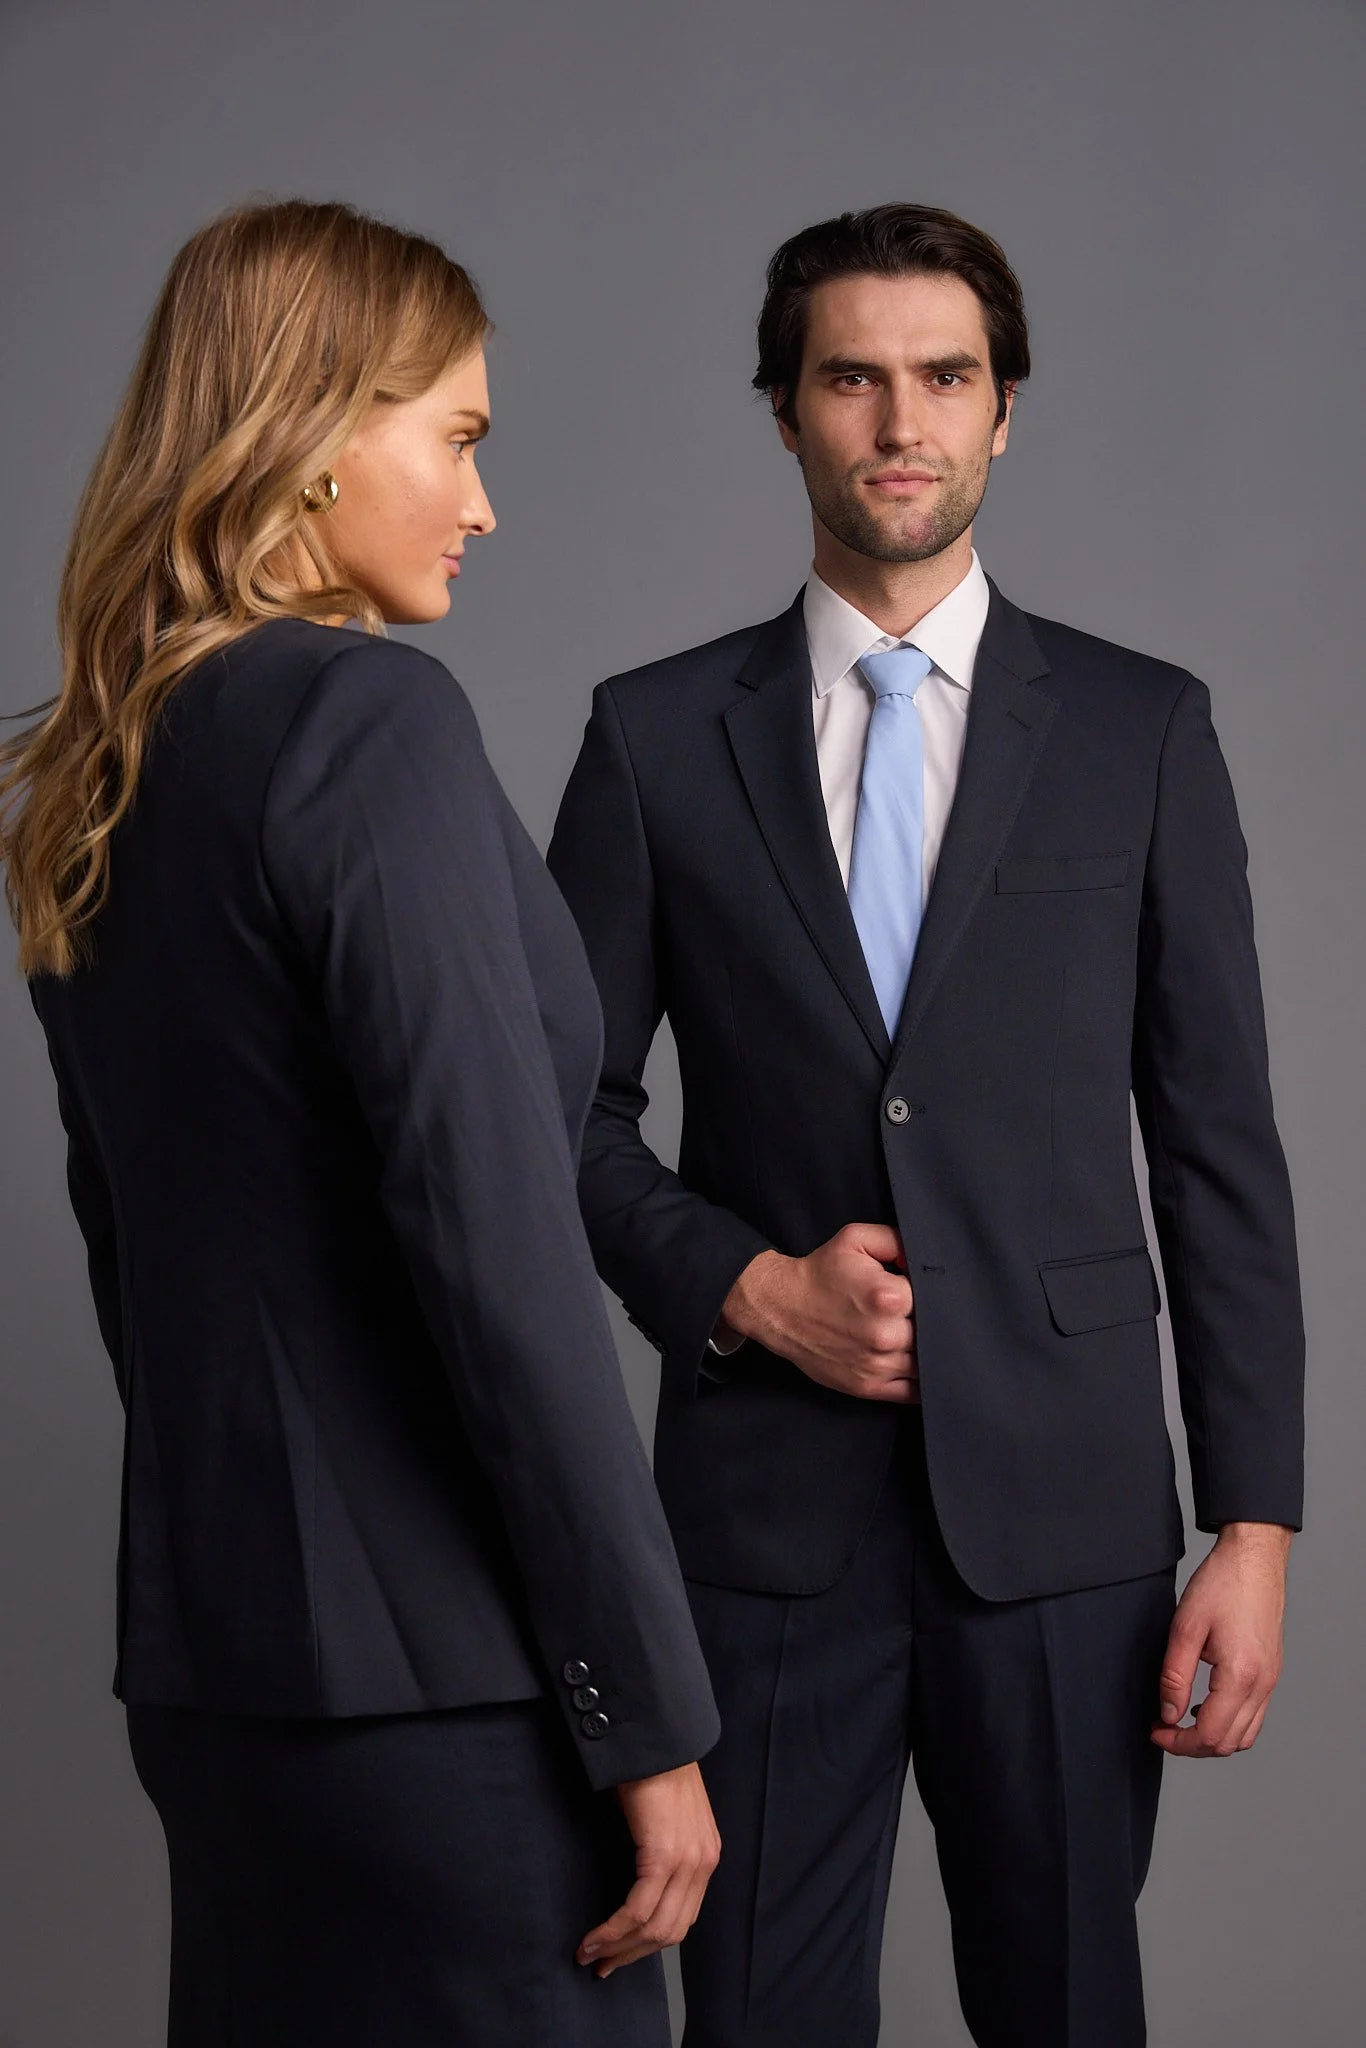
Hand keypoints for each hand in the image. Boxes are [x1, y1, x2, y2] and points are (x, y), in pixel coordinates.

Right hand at [576, 1762, 720, 1978]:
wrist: (654, 1737)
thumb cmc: (652, 1769)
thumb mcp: (665, 1818)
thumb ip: (662, 1852)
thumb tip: (636, 1887)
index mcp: (706, 1856)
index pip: (682, 1919)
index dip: (649, 1945)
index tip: (619, 1955)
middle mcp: (703, 1863)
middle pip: (671, 1932)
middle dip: (631, 1955)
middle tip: (600, 1965)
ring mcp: (688, 1861)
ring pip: (655, 1928)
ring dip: (618, 1947)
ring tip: (589, 1954)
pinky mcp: (664, 1854)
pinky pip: (638, 1909)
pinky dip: (613, 1929)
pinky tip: (593, 1937)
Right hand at [716, 1224, 916, 1402]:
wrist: (781, 1307)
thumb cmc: (820, 1273)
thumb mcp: (855, 1239)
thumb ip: (896, 1240)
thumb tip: (925, 1260)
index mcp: (890, 1297)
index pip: (934, 1298)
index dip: (930, 1293)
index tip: (915, 1290)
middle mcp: (887, 1335)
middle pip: (934, 1333)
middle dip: (929, 1322)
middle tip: (913, 1313)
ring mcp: (878, 1365)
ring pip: (927, 1365)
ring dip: (928, 1353)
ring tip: (911, 1336)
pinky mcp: (868, 1387)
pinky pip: (912, 1392)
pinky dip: (920, 1383)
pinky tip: (915, 1365)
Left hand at [1151, 1522, 1292, 1756]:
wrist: (1255, 1558)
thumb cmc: (1222, 1584)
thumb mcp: (1186, 1627)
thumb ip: (1175, 1676)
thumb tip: (1169, 1714)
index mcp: (1241, 1676)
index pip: (1210, 1734)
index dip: (1178, 1742)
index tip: (1156, 1731)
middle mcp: (1263, 1685)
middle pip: (1230, 1743)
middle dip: (1193, 1745)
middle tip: (1163, 1728)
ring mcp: (1272, 1680)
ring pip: (1246, 1735)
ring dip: (1213, 1737)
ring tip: (1181, 1720)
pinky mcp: (1272, 1672)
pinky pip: (1254, 1715)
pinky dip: (1230, 1723)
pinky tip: (1205, 1704)